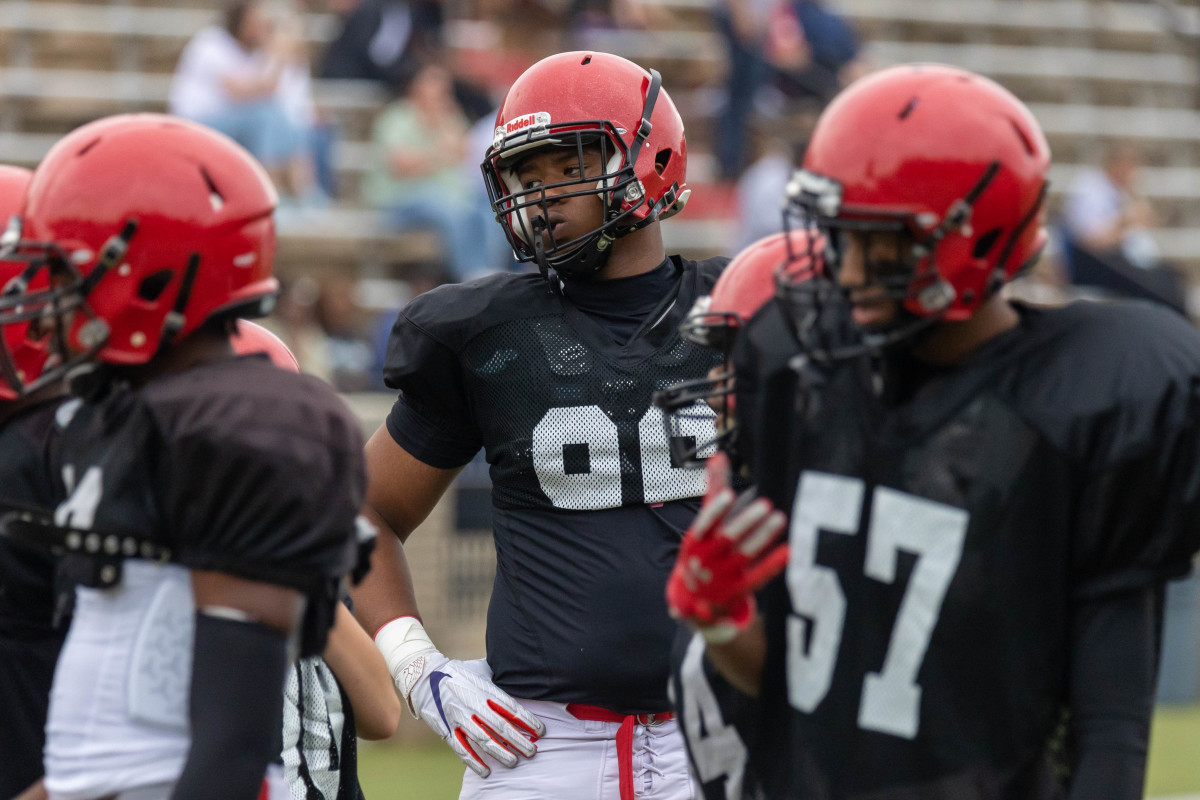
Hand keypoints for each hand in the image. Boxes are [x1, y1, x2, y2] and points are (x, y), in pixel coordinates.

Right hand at [409, 656, 544, 776]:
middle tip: (532, 752)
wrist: (424, 675)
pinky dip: (473, 761)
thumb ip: (499, 675)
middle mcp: (472, 703)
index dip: (527, 720)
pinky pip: (461, 748)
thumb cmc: (458, 671)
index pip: (510, 707)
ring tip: (514, 762)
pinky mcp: (446, 728)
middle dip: (518, 740)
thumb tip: (522, 673)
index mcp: (484, 688)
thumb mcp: (481, 668)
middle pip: (499, 725)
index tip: (541, 731)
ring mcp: (459, 717)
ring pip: (482, 739)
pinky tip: (486, 771)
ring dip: (500, 752)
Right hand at [667, 453, 787, 642]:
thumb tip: (718, 457)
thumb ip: (712, 491)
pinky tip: (788, 550)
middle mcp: (707, 559)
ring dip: (761, 538)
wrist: (694, 602)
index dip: (715, 511)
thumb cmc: (701, 553)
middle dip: (744, 522)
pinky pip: (758, 576)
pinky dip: (772, 564)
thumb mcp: (702, 526)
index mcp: (695, 542)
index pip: (703, 525)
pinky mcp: (739, 590)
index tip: (729, 494)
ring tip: (780, 518)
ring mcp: (723, 576)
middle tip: (765, 504)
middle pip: (726, 539)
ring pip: (744, 555)